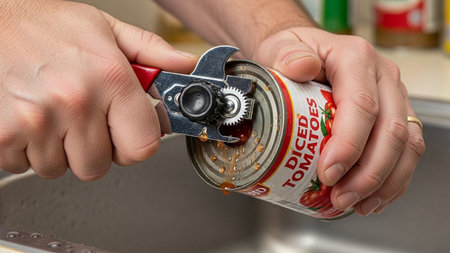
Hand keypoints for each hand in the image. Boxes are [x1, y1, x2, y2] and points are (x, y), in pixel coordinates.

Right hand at [0, 0, 197, 179]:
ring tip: (52, 114)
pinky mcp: (3, 136)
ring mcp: (37, 122)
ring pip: (61, 168)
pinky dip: (28, 150)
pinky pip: (26, 167)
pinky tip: (30, 119)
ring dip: (59, 149)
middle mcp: (75, 102)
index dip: (135, 144)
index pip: (143, 147)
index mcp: (110, 78)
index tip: (127, 135)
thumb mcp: (105, 29)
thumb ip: (151, 51)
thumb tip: (184, 66)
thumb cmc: (44, 24)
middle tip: (82, 119)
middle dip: (94, 147)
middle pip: (99, 165)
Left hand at [253, 27, 424, 215]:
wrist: (304, 51)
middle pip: (391, 131)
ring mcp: (393, 96)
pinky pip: (406, 150)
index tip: (327, 173)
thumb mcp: (280, 46)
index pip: (362, 105)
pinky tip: (372, 198)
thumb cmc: (293, 52)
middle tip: (340, 198)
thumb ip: (286, 54)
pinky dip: (393, 179)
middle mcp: (382, 76)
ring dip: (384, 182)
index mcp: (355, 58)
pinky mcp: (395, 114)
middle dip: (367, 173)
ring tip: (355, 204)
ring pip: (406, 144)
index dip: (349, 145)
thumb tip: (301, 67)